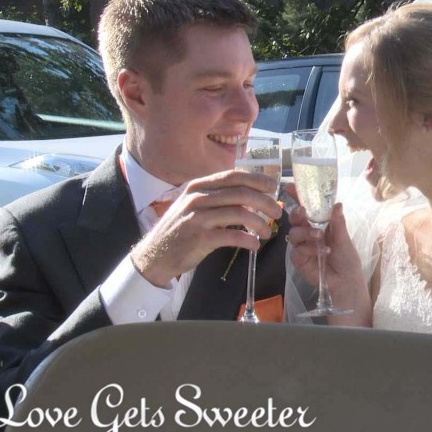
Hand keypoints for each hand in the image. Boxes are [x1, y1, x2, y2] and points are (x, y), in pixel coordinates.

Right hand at [131, 170, 281, 286]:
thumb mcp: (194, 205)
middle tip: (277, 212)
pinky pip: (232, 236)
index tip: (273, 187)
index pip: (233, 176)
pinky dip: (248, 240)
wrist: (155, 255)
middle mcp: (197, 198)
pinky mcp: (200, 238)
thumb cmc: (181, 229)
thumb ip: (217, 197)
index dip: (257, 180)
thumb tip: (250, 195)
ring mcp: (198, 217)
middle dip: (265, 202)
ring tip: (268, 232)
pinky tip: (255, 244)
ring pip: (239, 214)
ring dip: (260, 223)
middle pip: (241, 193)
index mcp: (198, 186)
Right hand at [285, 184, 369, 324]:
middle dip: (297, 213)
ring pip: (294, 233)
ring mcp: (302, 246)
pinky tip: (320, 252)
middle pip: (295, 218)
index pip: (307, 207)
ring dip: (306, 232)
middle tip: (303, 212)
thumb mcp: (345, 239)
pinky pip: (296, 250)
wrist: (345, 282)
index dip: (298, 196)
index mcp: (320, 224)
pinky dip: (308, 249)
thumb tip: (337, 204)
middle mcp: (309, 233)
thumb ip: (338, 223)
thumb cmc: (347, 260)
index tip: (290, 186)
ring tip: (319, 237)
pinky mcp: (298, 260)